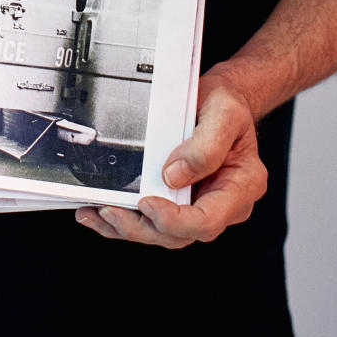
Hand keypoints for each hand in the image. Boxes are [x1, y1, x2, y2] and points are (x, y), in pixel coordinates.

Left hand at [75, 71, 267, 248]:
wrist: (219, 101)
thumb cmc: (228, 107)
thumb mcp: (225, 113)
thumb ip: (206, 145)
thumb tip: (173, 176)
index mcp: (241, 187)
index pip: (207, 221)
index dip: (174, 219)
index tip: (147, 202)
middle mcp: (221, 203)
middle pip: (180, 235)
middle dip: (141, 227)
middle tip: (110, 210)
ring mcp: (198, 205)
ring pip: (161, 234)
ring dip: (126, 228)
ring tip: (95, 213)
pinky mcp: (178, 202)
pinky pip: (151, 222)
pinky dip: (122, 222)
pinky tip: (97, 214)